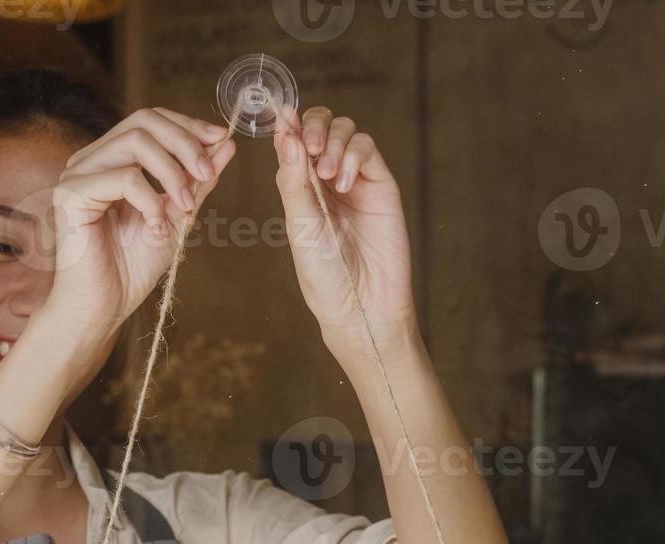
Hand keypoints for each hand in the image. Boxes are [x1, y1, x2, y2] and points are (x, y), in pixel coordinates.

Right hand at [39, 108, 237, 339]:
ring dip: (172, 173)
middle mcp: (91, 160)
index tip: (220, 140)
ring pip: (135, 142)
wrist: (103, 308)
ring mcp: (77, 174)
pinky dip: (150, 201)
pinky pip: (123, 178)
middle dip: (185, 143)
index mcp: (111, 160)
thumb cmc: (132, 268)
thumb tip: (226, 143)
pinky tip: (156, 229)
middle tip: (208, 175)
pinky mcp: (69, 194)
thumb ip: (197, 180)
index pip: (149, 120)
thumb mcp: (177, 216)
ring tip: (185, 207)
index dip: (187, 125)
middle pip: (143, 120)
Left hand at [273, 105, 418, 363]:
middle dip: (312, 126)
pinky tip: (342, 182)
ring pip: (346, 131)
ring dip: (332, 141)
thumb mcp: (300, 225)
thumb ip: (292, 179)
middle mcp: (327, 179)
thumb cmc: (324, 274)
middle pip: (321, 126)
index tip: (282, 116)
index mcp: (300, 187)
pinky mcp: (381, 185)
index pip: (293, 140)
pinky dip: (352, 155)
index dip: (288, 124)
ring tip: (325, 175)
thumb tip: (283, 133)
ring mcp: (356, 180)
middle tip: (309, 147)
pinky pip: (367, 150)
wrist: (360, 305)